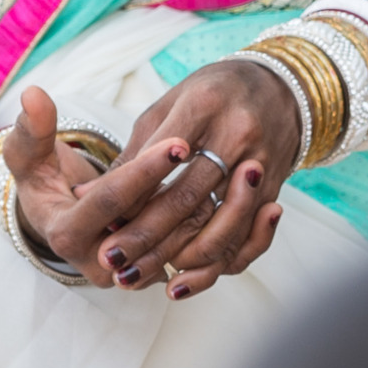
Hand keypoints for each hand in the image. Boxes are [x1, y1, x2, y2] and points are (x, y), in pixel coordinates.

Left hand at [101, 62, 304, 296]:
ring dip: (176, 256)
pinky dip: (215, 263)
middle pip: (188, 196)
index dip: (128, 194)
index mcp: (203, 106)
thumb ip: (135, 152)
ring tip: (139, 276)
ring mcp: (261, 163)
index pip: (159, 160)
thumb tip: (87, 195)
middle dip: (146, 234)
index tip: (98, 222)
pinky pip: (246, 236)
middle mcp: (237, 134)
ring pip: (217, 224)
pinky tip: (183, 280)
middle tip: (111, 260)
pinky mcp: (275, 187)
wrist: (280, 87)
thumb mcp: (168, 107)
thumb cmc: (212, 94)